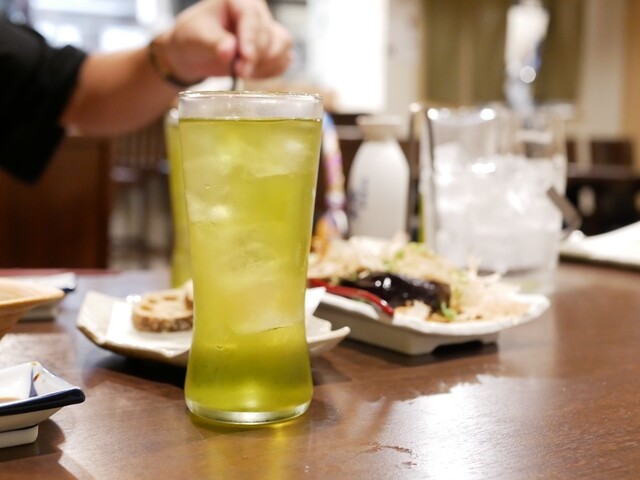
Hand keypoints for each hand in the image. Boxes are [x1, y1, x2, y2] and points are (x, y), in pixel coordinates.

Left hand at [155, 0, 292, 83]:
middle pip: (268, 35)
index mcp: (238, 1)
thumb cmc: (194, 37)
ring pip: (281, 46)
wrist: (197, 52)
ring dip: (265, 64)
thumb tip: (230, 51)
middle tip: (239, 72)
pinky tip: (253, 73)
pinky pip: (284, 59)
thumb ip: (214, 43)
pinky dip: (271, 70)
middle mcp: (257, 12)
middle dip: (255, 57)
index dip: (250, 40)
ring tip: (243, 72)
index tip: (245, 59)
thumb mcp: (196, 37)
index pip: (251, 17)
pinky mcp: (274, 46)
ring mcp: (268, 28)